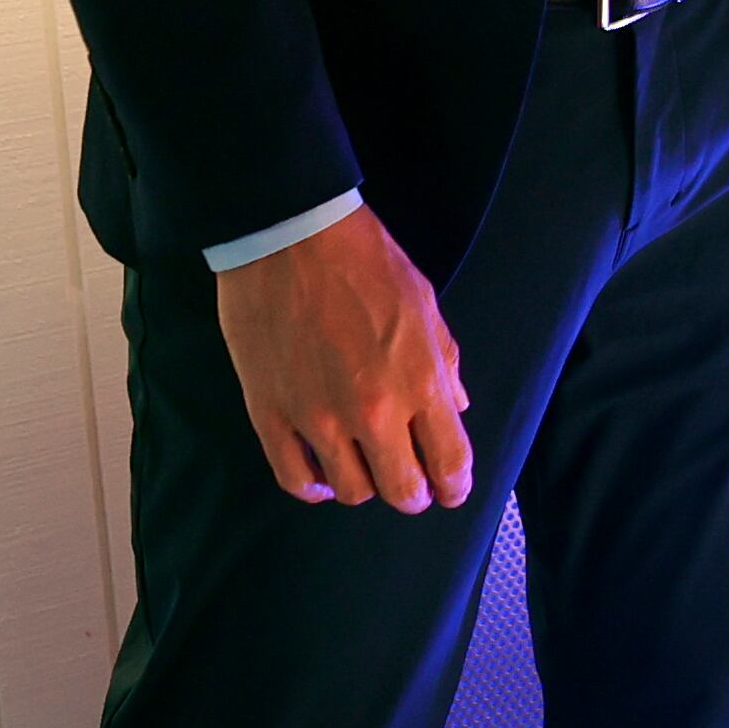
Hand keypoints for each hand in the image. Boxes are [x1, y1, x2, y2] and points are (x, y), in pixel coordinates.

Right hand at [212, 206, 474, 510]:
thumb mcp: (424, 302)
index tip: (450, 487)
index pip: (450, 463)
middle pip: (403, 492)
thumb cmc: (364, 259)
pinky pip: (295, 479)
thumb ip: (444, 361)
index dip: (455, 485)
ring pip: (351, 492)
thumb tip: (457, 406)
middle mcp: (373, 411)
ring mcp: (318, 418)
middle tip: (412, 482)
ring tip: (365, 467)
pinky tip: (323, 477)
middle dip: (415, 494)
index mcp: (419, 382)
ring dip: (365, 486)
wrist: (289, 233)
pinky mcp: (271, 415)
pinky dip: (314, 488)